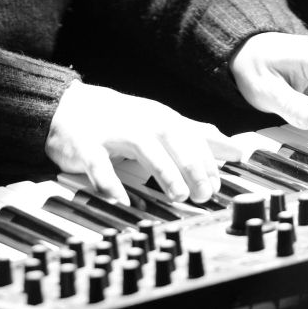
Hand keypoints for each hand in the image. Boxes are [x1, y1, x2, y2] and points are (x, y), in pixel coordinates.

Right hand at [45, 81, 232, 205]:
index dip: (207, 161)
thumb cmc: (123, 121)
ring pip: (143, 146)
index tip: (218, 186)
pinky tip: (122, 200)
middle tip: (204, 194)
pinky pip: (99, 164)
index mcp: (160, 118)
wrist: (70, 108)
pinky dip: (110, 182)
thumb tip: (236, 150)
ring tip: (177, 195)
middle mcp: (140, 122)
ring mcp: (113, 132)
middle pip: (172, 138)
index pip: (190, 136)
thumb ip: (197, 138)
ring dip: (163, 170)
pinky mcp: (86, 146)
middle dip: (191, 165)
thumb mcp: (162, 124)